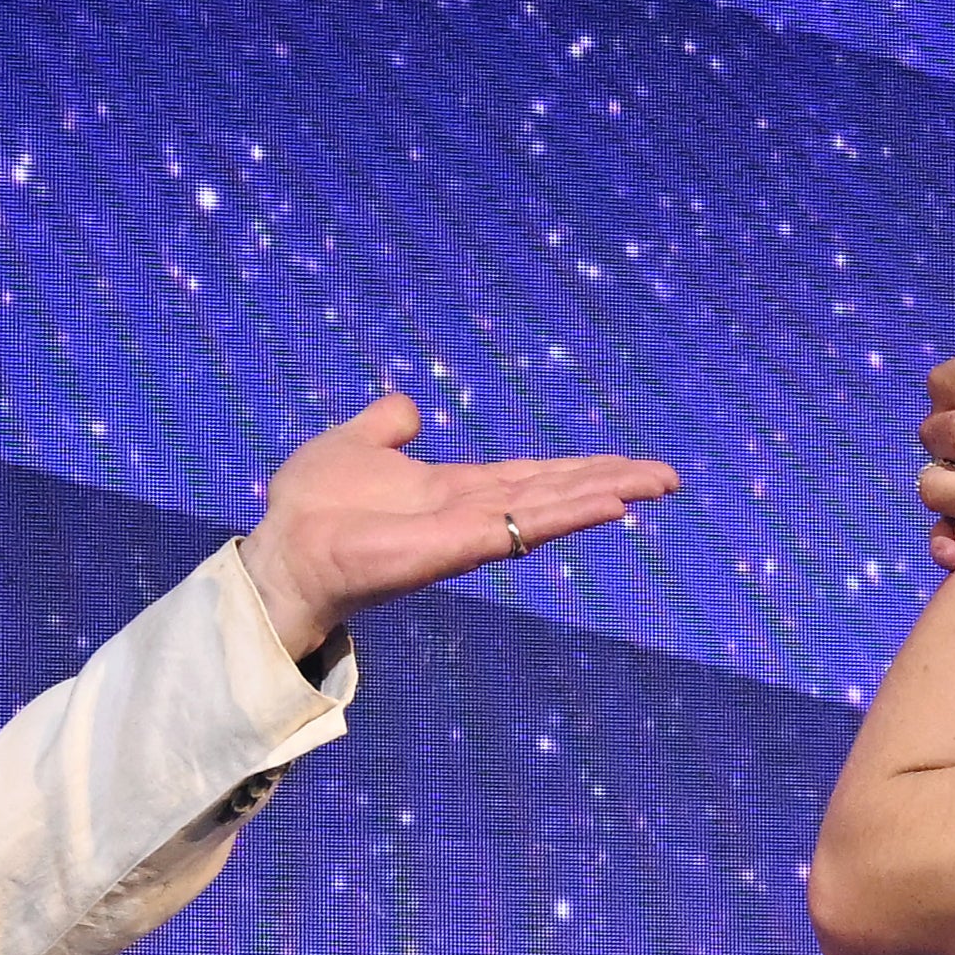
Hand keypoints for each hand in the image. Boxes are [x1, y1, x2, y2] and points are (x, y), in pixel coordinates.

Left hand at [234, 395, 681, 649]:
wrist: (285, 547)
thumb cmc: (312, 506)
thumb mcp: (354, 443)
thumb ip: (386, 426)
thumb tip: (409, 407)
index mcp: (458, 490)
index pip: (533, 478)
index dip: (581, 468)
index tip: (628, 464)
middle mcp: (476, 513)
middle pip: (558, 493)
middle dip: (613, 482)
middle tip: (669, 477)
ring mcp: (472, 532)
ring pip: (552, 509)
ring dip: (604, 496)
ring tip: (654, 485)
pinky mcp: (460, 547)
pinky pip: (523, 528)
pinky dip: (567, 516)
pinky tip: (608, 504)